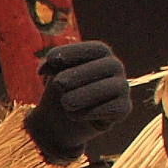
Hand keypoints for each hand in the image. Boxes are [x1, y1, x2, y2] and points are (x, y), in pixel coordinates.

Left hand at [23, 37, 135, 166]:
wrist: (64, 118)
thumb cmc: (62, 88)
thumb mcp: (53, 74)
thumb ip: (50, 66)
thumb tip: (44, 69)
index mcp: (101, 54)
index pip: (96, 49)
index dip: (75, 52)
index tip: (52, 59)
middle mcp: (115, 68)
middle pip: (108, 66)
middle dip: (80, 74)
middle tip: (58, 84)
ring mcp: (122, 88)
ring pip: (114, 87)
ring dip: (86, 95)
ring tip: (65, 103)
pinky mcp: (123, 108)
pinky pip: (114, 108)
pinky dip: (93, 112)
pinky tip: (74, 115)